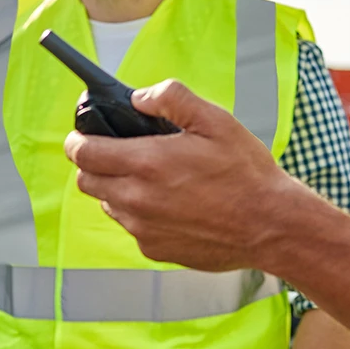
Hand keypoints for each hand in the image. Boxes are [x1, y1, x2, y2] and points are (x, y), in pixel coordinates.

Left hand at [65, 79, 293, 272]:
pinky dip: (137, 212)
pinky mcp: (157, 251)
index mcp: (146, 164)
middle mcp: (138, 201)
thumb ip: (170, 97)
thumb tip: (137, 97)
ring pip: (107, 205)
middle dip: (92, 162)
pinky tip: (166, 201)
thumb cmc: (245, 171)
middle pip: (87, 181)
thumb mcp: (213, 119)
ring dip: (115, 187)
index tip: (81, 133)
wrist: (272, 226)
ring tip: (147, 175)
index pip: (84, 153)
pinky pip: (131, 227)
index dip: (77, 139)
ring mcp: (146, 230)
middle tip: (114, 149)